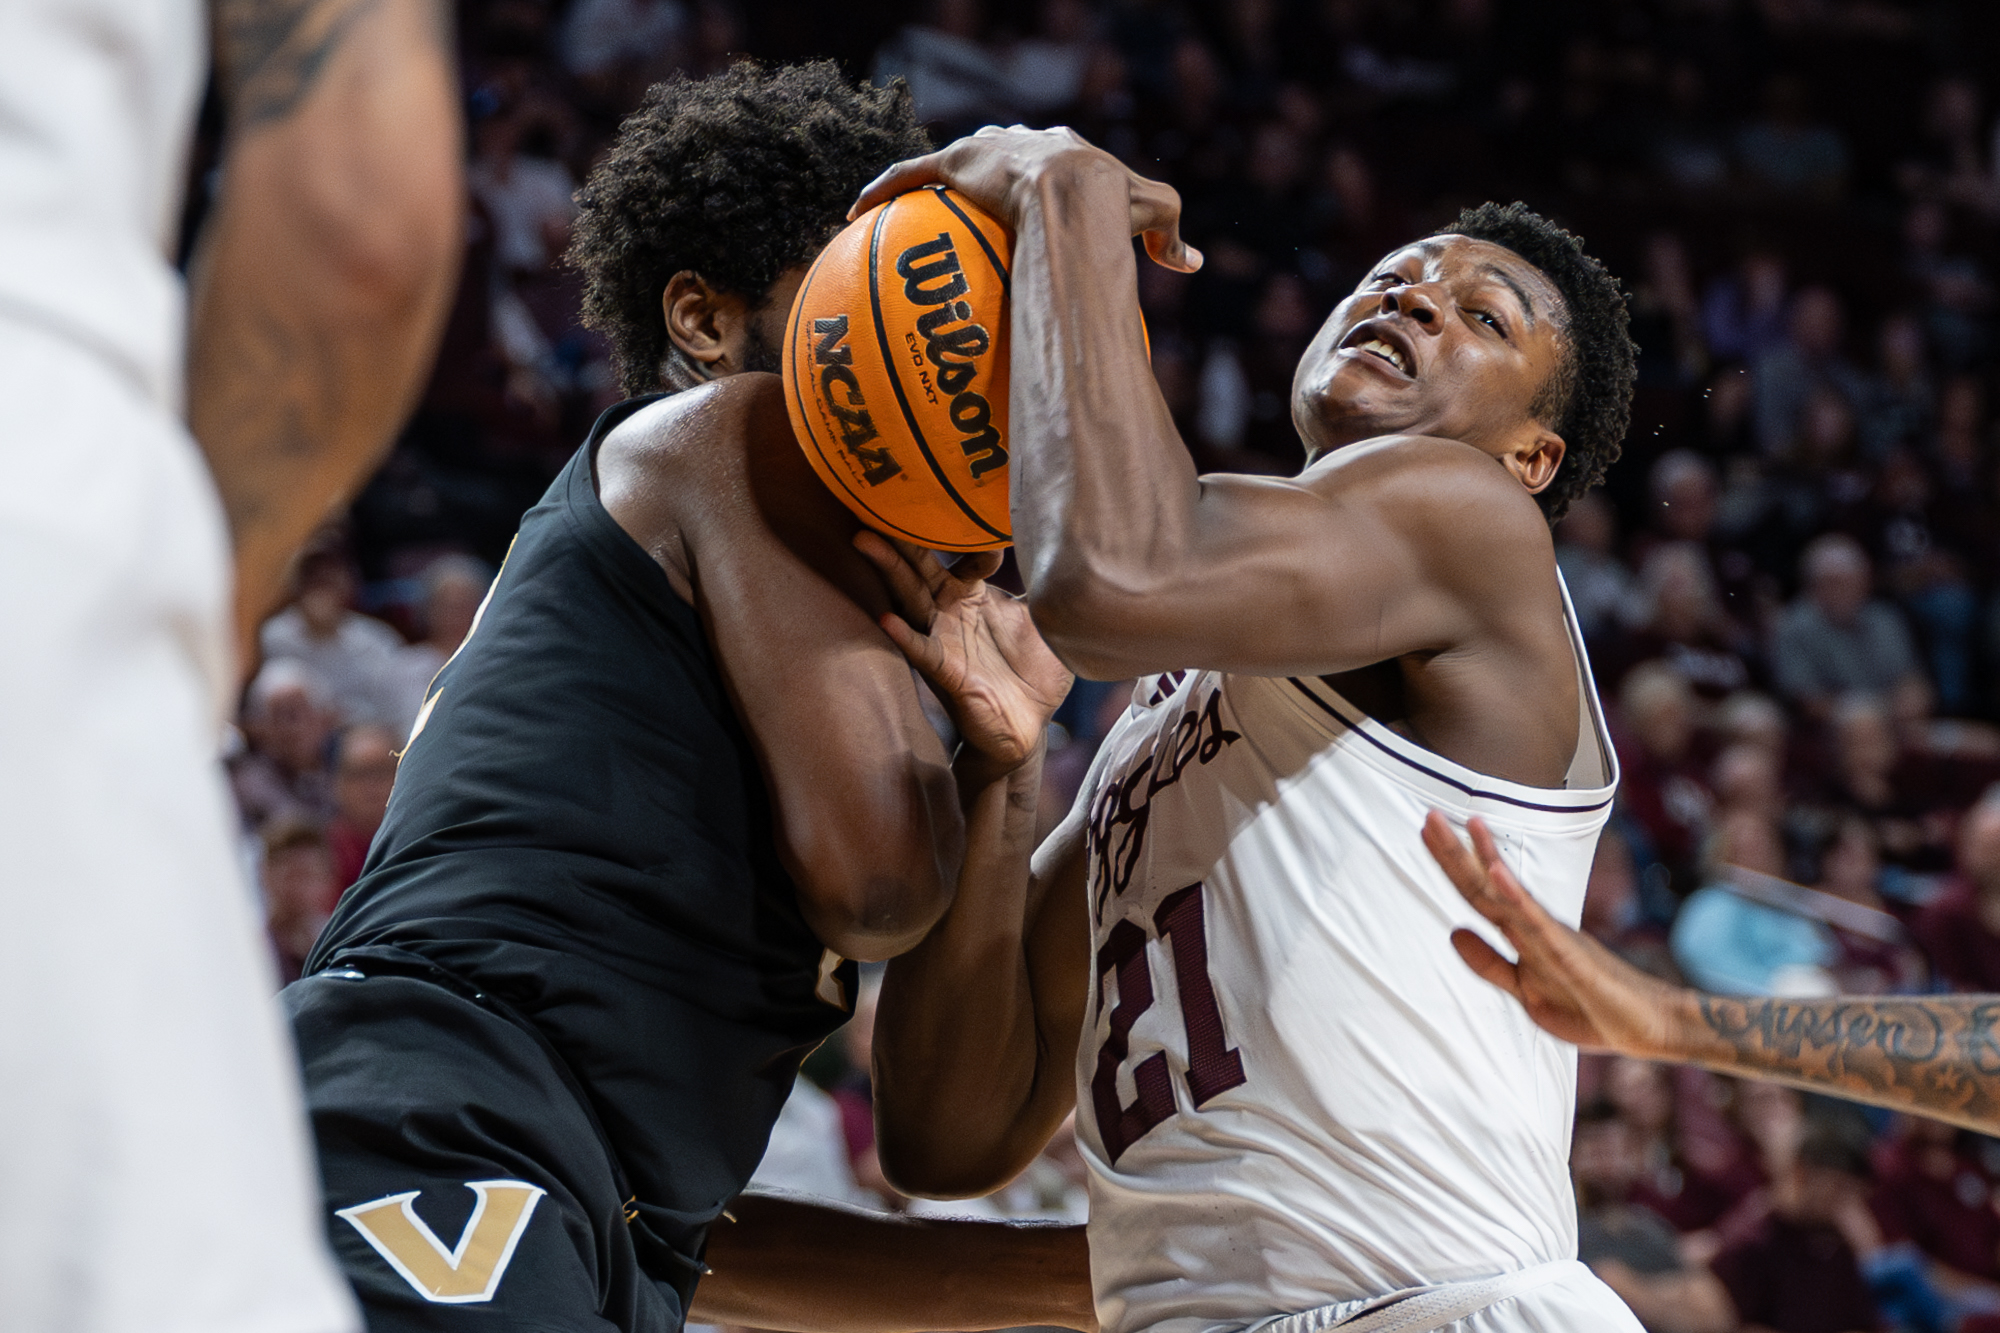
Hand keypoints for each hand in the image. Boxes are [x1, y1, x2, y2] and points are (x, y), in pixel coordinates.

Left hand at [849, 124, 1201, 274]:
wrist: (1079, 192)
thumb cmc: (1115, 207)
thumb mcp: (1151, 217)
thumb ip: (1168, 238)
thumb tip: (1190, 263)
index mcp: (1065, 151)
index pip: (1046, 157)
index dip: (1038, 173)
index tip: (1028, 197)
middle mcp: (1023, 140)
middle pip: (998, 150)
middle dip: (986, 167)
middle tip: (973, 196)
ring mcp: (986, 149)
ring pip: (949, 162)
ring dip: (930, 180)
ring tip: (909, 207)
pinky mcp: (956, 162)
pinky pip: (909, 175)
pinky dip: (883, 189)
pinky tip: (855, 212)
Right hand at [857, 532, 1072, 769]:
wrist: (1030, 726)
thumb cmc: (1033, 671)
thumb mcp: (1046, 619)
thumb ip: (1047, 584)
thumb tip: (1070, 544)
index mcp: (973, 594)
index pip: (964, 553)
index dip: (973, 537)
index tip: (990, 523)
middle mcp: (951, 611)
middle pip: (921, 566)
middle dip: (902, 535)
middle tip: (878, 500)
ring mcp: (944, 639)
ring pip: (911, 597)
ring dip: (890, 570)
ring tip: (867, 541)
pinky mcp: (946, 672)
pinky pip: (922, 651)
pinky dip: (905, 636)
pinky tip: (887, 621)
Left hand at [1420, 812, 1687, 1058]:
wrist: (1643, 1027)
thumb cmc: (1587, 1006)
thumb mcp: (1524, 989)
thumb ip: (1489, 963)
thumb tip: (1453, 932)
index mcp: (1523, 932)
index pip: (1479, 893)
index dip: (1452, 864)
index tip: (1427, 831)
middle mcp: (1536, 925)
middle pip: (1488, 885)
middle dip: (1458, 852)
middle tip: (1430, 817)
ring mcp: (1553, 936)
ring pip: (1512, 894)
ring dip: (1487, 860)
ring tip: (1470, 823)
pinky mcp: (1570, 954)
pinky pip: (1538, 922)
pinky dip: (1516, 896)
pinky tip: (1497, 873)